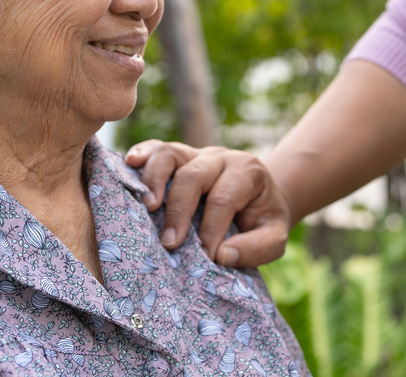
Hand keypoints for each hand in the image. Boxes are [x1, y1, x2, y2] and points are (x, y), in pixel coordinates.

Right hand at [125, 140, 291, 268]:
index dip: (212, 228)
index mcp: (248, 172)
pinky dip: (142, 154)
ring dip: (154, 179)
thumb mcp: (275, 236)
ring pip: (170, 154)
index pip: (224, 198)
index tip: (205, 256)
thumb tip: (221, 256)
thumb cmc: (263, 218)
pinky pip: (156, 148)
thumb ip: (257, 248)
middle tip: (169, 243)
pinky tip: (130, 166)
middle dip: (179, 210)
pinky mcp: (178, 156)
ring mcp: (196, 153)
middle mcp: (220, 157)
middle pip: (194, 175)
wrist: (261, 195)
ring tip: (147, 207)